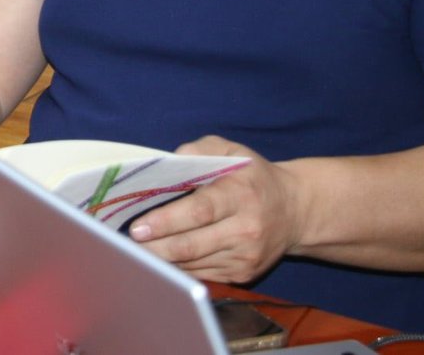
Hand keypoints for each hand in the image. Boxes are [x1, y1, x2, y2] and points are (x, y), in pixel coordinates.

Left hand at [128, 135, 303, 283]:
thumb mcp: (232, 151)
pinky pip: (203, 274)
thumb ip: (199, 149)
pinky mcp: (244, 274)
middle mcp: (245, 229)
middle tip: (127, 244)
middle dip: (155, 247)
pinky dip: (179, 268)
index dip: (166, 221)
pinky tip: (160, 260)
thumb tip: (170, 161)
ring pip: (194, 264)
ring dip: (162, 260)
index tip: (138, 227)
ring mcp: (245, 256)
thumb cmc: (254, 177)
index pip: (199, 212)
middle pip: (192, 245)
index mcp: (241, 195)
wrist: (296, 211)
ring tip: (135, 252)